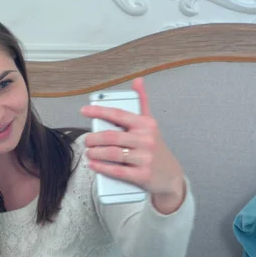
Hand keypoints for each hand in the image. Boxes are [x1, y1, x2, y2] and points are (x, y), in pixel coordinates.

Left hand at [80, 78, 185, 212]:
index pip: (118, 114)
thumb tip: (138, 80)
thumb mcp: (150, 124)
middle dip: (94, 138)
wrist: (171, 176)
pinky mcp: (142, 175)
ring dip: (95, 153)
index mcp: (146, 124)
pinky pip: (117, 170)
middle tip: (86, 140)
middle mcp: (146, 140)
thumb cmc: (155, 147)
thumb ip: (142, 103)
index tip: (84, 110)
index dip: (99, 111)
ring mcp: (144, 158)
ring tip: (88, 152)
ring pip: (112, 153)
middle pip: (111, 137)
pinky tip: (93, 164)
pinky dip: (102, 167)